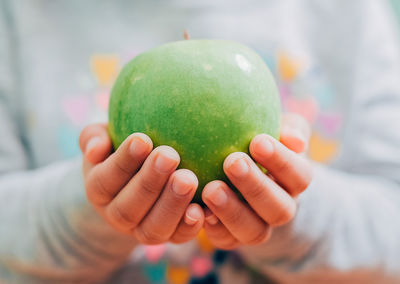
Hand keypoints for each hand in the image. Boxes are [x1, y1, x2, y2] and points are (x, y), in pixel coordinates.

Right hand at [79, 124, 203, 244]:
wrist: (135, 179)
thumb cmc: (121, 147)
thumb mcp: (103, 137)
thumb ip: (93, 137)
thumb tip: (95, 150)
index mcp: (98, 190)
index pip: (105, 180)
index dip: (123, 162)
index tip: (142, 139)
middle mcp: (117, 216)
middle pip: (128, 208)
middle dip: (149, 182)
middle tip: (169, 155)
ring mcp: (142, 230)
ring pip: (153, 227)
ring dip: (171, 204)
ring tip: (188, 178)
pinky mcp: (169, 236)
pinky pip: (178, 237)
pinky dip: (190, 225)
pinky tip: (202, 207)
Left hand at [202, 113, 311, 248]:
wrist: (243, 177)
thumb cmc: (260, 144)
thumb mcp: (278, 130)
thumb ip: (290, 129)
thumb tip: (294, 138)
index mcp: (294, 183)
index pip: (300, 176)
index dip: (282, 161)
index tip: (258, 141)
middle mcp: (281, 209)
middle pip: (279, 209)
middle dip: (256, 187)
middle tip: (232, 162)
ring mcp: (258, 228)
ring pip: (253, 231)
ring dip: (232, 211)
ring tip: (210, 189)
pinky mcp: (232, 238)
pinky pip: (225, 239)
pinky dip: (212, 227)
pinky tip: (196, 208)